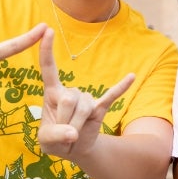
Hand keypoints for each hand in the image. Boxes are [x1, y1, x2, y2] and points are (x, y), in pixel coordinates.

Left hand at [37, 28, 133, 158]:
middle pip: (67, 99)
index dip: (47, 50)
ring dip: (77, 125)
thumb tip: (74, 133)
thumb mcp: (46, 141)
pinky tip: (131, 76)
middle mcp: (70, 91)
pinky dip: (121, 87)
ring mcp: (86, 98)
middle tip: (62, 134)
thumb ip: (55, 135)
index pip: (49, 68)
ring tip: (73, 134)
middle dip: (64, 121)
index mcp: (52, 93)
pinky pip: (111, 95)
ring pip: (83, 108)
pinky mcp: (100, 106)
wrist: (75, 148)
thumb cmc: (55, 140)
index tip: (47, 30)